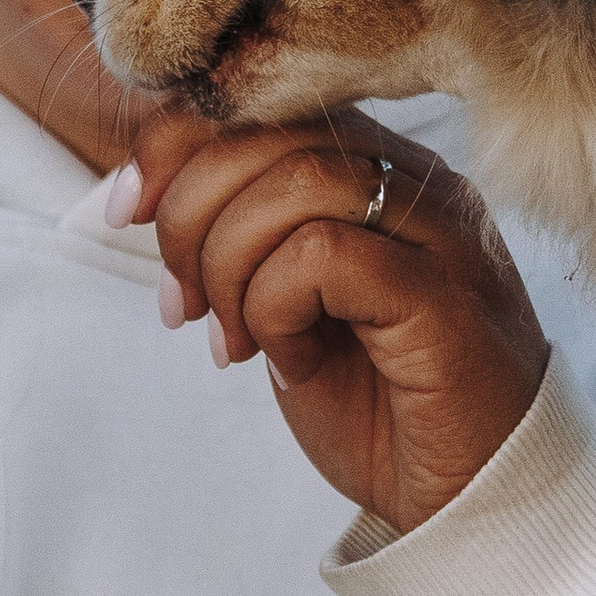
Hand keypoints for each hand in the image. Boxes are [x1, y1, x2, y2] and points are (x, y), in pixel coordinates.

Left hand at [116, 107, 546, 534]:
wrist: (467, 497)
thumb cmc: (379, 399)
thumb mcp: (287, 300)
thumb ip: (240, 232)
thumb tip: (142, 190)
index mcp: (382, 167)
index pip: (265, 99)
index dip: (176, 141)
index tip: (127, 210)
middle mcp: (419, 181)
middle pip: (271, 131)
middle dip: (189, 213)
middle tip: (181, 302)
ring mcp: (440, 233)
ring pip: (295, 181)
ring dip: (228, 266)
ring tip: (233, 339)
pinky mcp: (445, 294)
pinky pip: (323, 254)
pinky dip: (275, 307)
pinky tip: (291, 361)